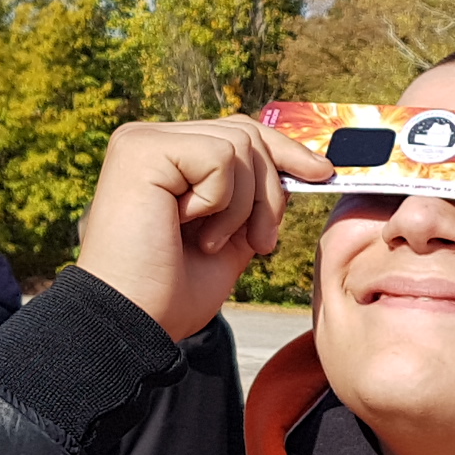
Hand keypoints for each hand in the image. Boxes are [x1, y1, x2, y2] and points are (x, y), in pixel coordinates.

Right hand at [76, 116, 331, 340]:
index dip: (284, 152)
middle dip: (269, 192)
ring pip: (239, 146)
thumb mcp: (231, 239)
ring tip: (208, 242)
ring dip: (242, 205)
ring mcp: (142, 141)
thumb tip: (305, 166)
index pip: (239, 132)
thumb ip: (255, 199)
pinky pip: (219, 157)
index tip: (322, 174)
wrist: (133, 322)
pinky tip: (187, 228)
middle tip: (259, 244)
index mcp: (168, 158)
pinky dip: (220, 201)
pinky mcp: (140, 149)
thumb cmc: (170, 291)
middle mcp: (151, 140)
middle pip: (246, 134)